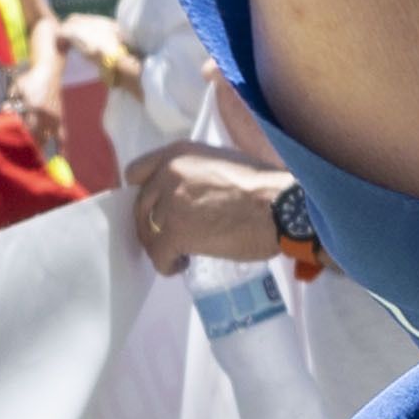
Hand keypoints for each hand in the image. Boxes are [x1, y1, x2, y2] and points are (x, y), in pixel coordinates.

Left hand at [133, 144, 296, 271]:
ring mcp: (170, 204)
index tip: (155, 208)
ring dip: (161, 246)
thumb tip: (192, 193)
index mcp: (180, 153)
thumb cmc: (266, 186)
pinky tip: (182, 265)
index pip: (137, 172)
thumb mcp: (225, 162)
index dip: (144, 194)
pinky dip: (167, 265)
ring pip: (147, 233)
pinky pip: (158, 256)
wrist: (281, 207)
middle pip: (140, 206)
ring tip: (181, 254)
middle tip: (172, 238)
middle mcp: (168, 174)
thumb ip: (198, 172)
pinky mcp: (175, 233)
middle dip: (152, 224)